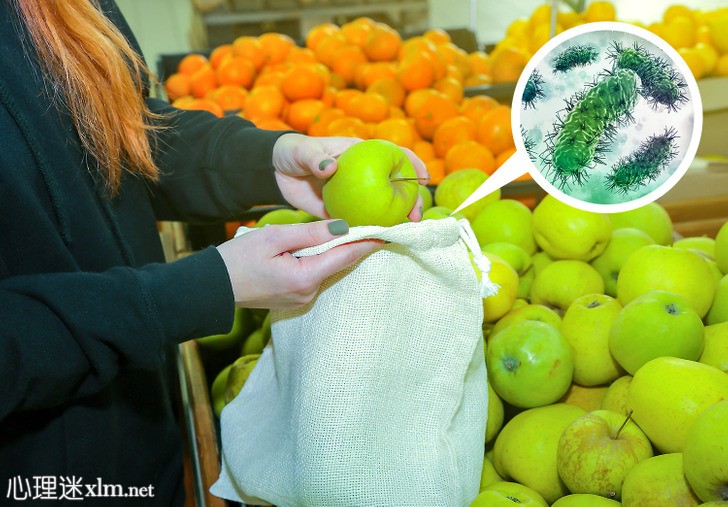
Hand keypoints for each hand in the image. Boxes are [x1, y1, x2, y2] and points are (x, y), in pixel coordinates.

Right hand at [216, 219, 380, 308]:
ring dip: (334, 252)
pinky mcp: (293, 298)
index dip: (367, 243)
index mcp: (304, 277)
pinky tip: (320, 247)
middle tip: (372, 224)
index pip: (345, 257)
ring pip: (326, 269)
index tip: (387, 231)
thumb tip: (342, 226)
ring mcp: (301, 298)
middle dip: (353, 245)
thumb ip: (310, 232)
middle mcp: (308, 292)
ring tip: (350, 231)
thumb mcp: (273, 237)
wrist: (211, 288)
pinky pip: (314, 276)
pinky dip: (319, 261)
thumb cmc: (237, 259)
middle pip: (338, 264)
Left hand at [272, 133, 428, 221]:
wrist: (275, 171)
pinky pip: (360, 223)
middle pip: (397, 185)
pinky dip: (370, 232)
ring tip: (401, 232)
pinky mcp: (342, 212)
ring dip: (396, 220)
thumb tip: (330, 167)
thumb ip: (314, 158)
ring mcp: (357, 195)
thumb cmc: (293, 152)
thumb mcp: (301, 151)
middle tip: (413, 217)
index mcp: (362, 153)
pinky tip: (376, 242)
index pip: (396, 155)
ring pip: (383, 207)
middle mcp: (366, 174)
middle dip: (411, 200)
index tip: (423, 179)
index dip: (414, 165)